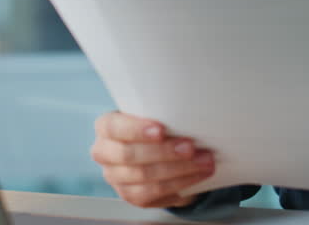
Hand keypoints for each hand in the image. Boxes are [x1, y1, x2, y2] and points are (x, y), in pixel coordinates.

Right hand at [91, 111, 214, 207]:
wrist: (155, 150)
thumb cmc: (154, 126)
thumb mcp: (153, 114)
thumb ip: (161, 114)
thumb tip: (188, 114)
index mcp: (106, 127)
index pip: (113, 128)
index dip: (136, 130)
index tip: (161, 130)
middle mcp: (104, 153)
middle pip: (129, 155)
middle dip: (164, 152)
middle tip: (190, 147)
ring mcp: (115, 177)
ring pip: (144, 177)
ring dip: (178, 169)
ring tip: (203, 162)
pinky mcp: (130, 195)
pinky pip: (154, 193)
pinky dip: (179, 184)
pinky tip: (196, 175)